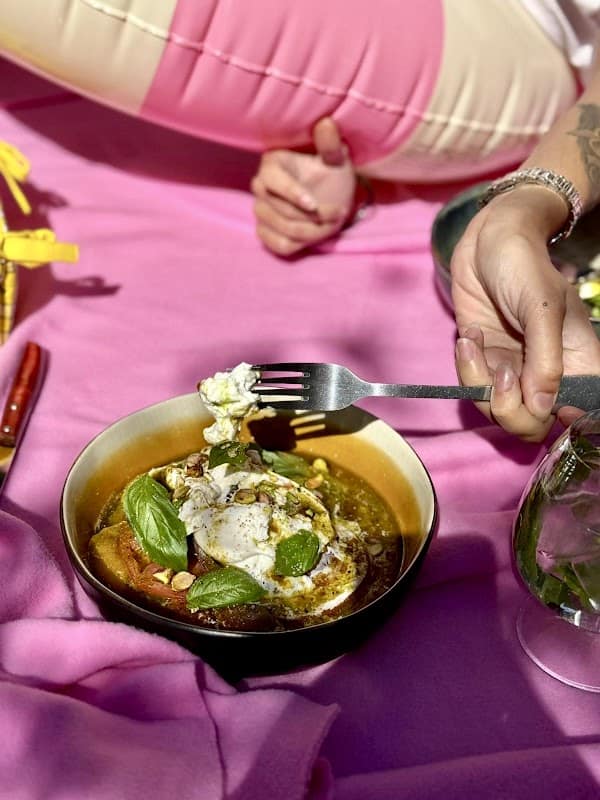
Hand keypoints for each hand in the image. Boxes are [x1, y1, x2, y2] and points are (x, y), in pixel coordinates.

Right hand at [251, 117, 355, 255]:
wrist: (332, 196)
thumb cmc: (331, 174)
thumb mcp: (336, 159)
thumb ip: (330, 145)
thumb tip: (327, 124)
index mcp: (272, 164)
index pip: (271, 181)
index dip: (291, 194)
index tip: (313, 204)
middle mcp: (260, 187)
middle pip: (280, 210)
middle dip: (314, 216)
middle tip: (340, 212)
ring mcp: (261, 211)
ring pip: (284, 230)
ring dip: (314, 231)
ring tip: (333, 221)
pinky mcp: (265, 232)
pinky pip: (280, 245)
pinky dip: (302, 244)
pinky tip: (317, 233)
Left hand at [451, 185, 599, 441]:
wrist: (488, 240)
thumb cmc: (524, 266)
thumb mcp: (542, 309)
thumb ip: (545, 360)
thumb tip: (543, 407)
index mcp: (578, 363)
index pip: (577, 414)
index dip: (558, 418)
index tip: (538, 399)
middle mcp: (547, 374)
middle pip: (531, 424)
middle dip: (509, 408)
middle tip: (501, 371)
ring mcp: (514, 370)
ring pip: (498, 410)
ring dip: (480, 382)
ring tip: (476, 344)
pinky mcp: (484, 362)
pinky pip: (473, 387)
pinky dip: (466, 367)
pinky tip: (468, 336)